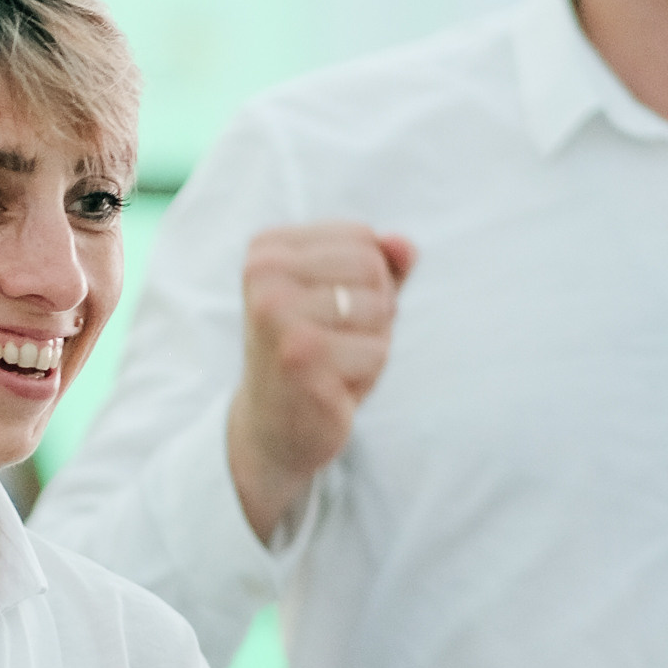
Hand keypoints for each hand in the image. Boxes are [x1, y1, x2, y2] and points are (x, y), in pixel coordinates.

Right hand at [227, 223, 416, 543]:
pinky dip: (366, 374)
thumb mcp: (348, 298)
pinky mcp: (299, 356)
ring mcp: (277, 314)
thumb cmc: (315, 354)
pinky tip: (331, 387)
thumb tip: (404, 244)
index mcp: (267, 250)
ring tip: (333, 363)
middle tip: (334, 343)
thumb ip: (381, 264)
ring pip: (379, 307)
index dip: (367, 281)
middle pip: (372, 267)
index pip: (363, 239)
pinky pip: (378, 351)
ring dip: (371, 342)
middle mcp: (263, 274)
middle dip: (373, 310)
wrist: (274, 428)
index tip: (326, 313)